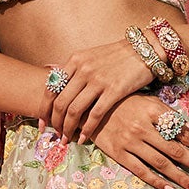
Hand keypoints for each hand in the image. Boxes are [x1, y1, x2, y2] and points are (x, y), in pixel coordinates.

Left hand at [37, 37, 162, 142]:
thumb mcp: (92, 56)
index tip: (43, 122)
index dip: (44, 108)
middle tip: (55, 135)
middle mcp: (83, 69)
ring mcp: (98, 80)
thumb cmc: (119, 55)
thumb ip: (75, 69)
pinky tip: (84, 139)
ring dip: (68, 129)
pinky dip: (87, 130)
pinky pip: (94, 115)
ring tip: (67, 139)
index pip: (51, 88)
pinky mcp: (114, 90)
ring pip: (73, 111)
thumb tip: (57, 82)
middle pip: (60, 103)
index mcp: (75, 60)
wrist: (145, 48)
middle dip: (55, 123)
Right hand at [89, 94, 188, 188]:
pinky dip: (158, 183)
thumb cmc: (126, 104)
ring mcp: (130, 141)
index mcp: (155, 112)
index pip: (186, 133)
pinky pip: (142, 171)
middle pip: (177, 151)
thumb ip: (171, 118)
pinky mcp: (119, 153)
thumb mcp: (150, 104)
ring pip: (162, 164)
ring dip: (183, 179)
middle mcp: (144, 127)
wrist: (91, 105)